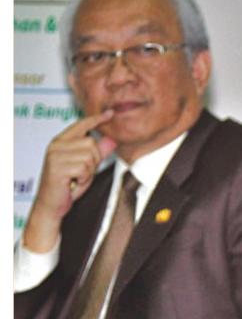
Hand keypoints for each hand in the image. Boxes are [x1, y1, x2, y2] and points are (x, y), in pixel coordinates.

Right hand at [23, 110, 115, 252]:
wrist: (52, 204)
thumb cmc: (68, 185)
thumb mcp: (87, 167)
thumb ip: (98, 153)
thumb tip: (111, 139)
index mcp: (61, 142)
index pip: (80, 125)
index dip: (96, 119)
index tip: (110, 114)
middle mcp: (56, 145)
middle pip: (91, 143)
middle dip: (94, 160)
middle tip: (82, 173)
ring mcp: (55, 155)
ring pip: (89, 156)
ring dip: (89, 171)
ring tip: (77, 178)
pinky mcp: (57, 167)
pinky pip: (84, 168)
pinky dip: (84, 178)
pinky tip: (74, 183)